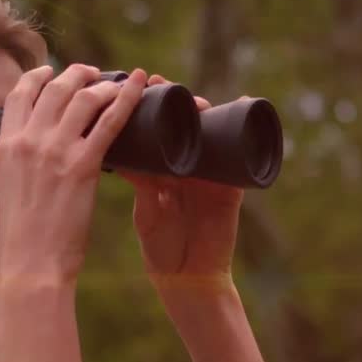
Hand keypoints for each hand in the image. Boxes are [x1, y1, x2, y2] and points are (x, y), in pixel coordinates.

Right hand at [0, 63, 147, 287]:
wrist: (32, 263)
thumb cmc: (24, 237)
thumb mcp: (9, 189)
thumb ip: (20, 164)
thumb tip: (35, 154)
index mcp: (5, 145)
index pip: (18, 94)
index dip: (38, 77)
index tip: (51, 72)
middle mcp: (28, 140)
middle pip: (54, 88)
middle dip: (75, 74)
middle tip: (91, 74)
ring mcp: (55, 150)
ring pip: (83, 98)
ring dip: (103, 84)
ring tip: (117, 82)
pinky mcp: (83, 165)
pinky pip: (110, 121)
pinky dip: (128, 98)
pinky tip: (141, 85)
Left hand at [115, 74, 244, 295]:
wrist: (189, 277)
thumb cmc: (163, 247)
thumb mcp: (147, 210)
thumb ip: (140, 184)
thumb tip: (116, 156)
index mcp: (164, 171)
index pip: (158, 130)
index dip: (150, 105)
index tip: (138, 84)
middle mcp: (189, 167)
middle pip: (186, 124)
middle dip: (178, 100)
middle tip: (163, 83)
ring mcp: (212, 174)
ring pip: (211, 134)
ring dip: (207, 110)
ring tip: (197, 99)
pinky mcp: (232, 186)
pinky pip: (241, 155)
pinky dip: (245, 131)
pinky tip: (245, 104)